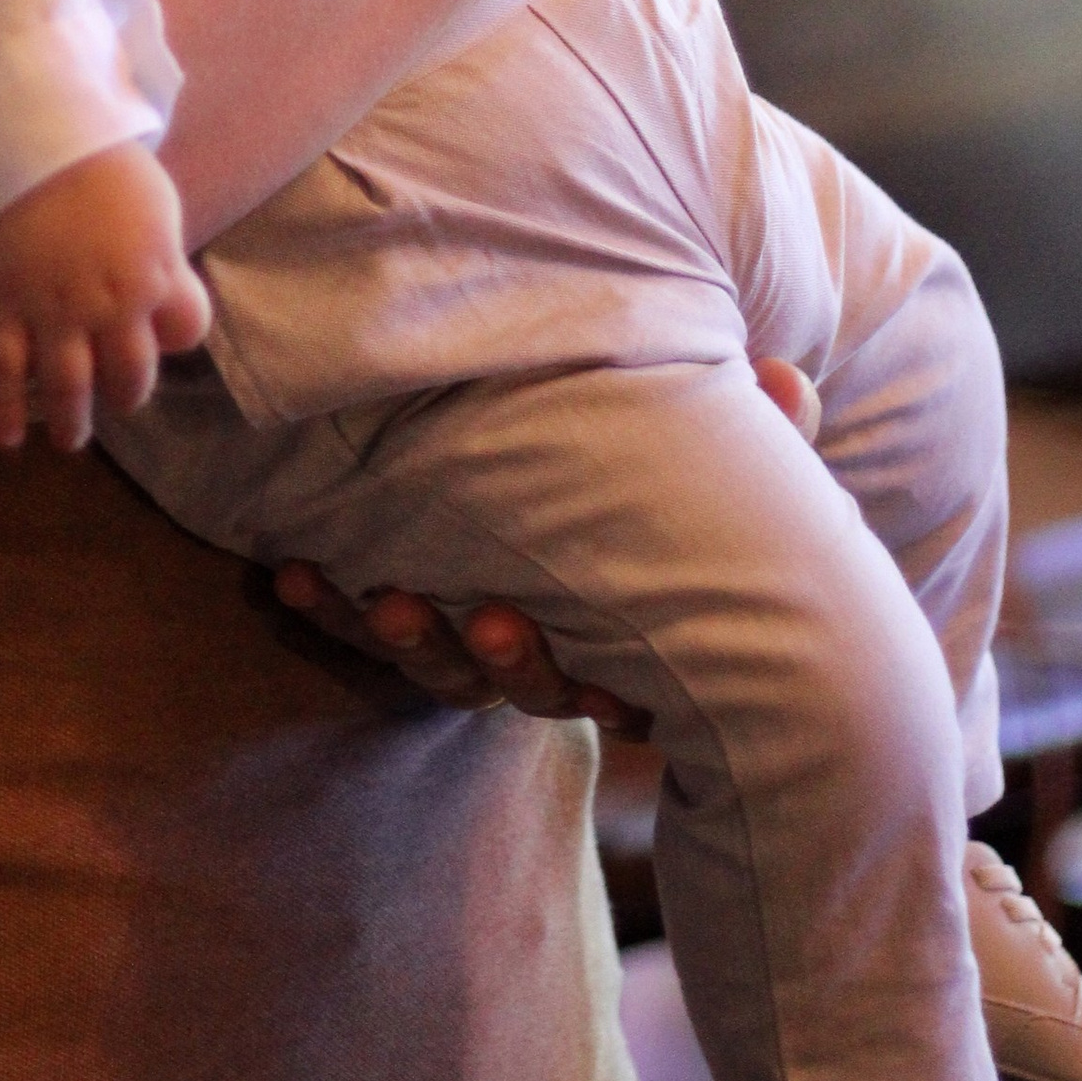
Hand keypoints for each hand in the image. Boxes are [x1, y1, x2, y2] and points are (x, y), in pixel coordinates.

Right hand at [0, 141, 211, 455]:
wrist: (27, 133)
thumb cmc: (98, 159)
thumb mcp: (154, 204)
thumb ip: (160, 253)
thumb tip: (161, 287)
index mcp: (155, 274)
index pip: (186, 329)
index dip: (174, 335)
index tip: (159, 338)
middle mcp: (109, 306)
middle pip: (130, 375)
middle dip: (125, 393)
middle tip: (117, 398)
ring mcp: (51, 312)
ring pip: (68, 387)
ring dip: (72, 421)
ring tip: (70, 439)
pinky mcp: (0, 308)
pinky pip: (3, 372)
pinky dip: (6, 411)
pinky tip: (9, 439)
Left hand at [270, 354, 824, 725]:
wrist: (571, 514)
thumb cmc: (666, 491)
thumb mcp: (720, 468)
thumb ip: (762, 434)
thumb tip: (788, 380)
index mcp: (639, 639)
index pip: (635, 690)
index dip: (621, 700)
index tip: (616, 697)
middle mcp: (558, 657)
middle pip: (533, 686)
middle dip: (514, 664)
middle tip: (494, 623)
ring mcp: (477, 644)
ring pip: (445, 668)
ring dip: (415, 641)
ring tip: (390, 602)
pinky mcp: (409, 617)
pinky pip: (361, 630)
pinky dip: (330, 608)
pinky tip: (293, 573)